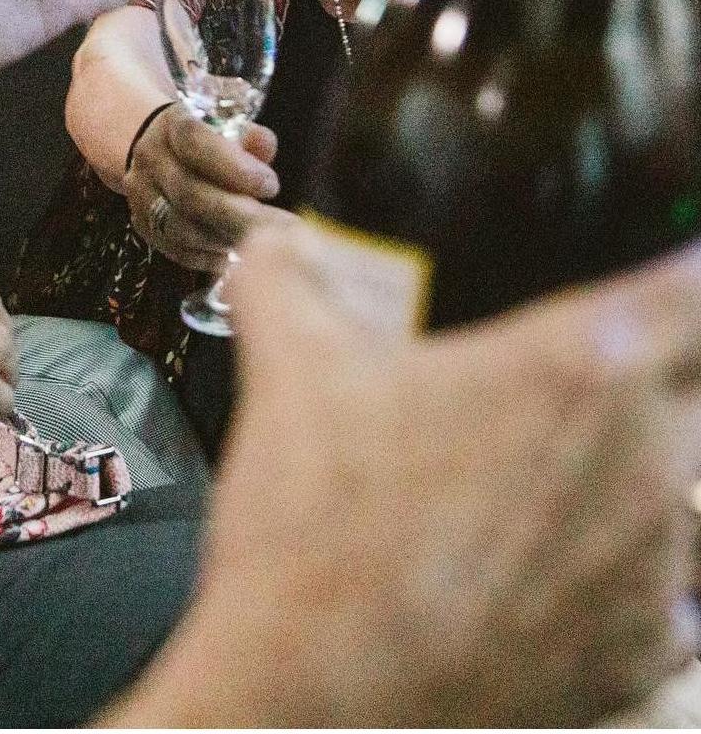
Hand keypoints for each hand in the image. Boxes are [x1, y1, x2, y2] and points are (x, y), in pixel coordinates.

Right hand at [124, 107, 282, 268]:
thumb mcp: (229, 130)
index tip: (269, 185)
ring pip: (180, 227)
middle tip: (272, 227)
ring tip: (255, 242)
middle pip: (187, 193)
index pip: (195, 142)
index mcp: (172, 125)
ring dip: (222, 238)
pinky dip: (207, 256)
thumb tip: (264, 145)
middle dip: (235, 213)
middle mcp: (149, 156)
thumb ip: (250, 139)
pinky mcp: (141, 223)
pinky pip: (174, 249)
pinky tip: (232, 253)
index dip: (233, 167)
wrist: (161, 153)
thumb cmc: (209, 144)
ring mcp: (140, 193)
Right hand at [155, 223, 700, 726]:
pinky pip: (684, 597)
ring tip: (564, 478)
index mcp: (578, 367)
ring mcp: (658, 567)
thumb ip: (284, 281)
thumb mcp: (288, 369)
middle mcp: (646, 461)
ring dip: (661, 476)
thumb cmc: (315, 529)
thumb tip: (272, 243)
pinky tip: (566, 566)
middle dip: (673, 370)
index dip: (688, 266)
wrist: (316, 696)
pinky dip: (648, 575)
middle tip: (599, 378)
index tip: (675, 260)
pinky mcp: (648, 654)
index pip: (694, 287)